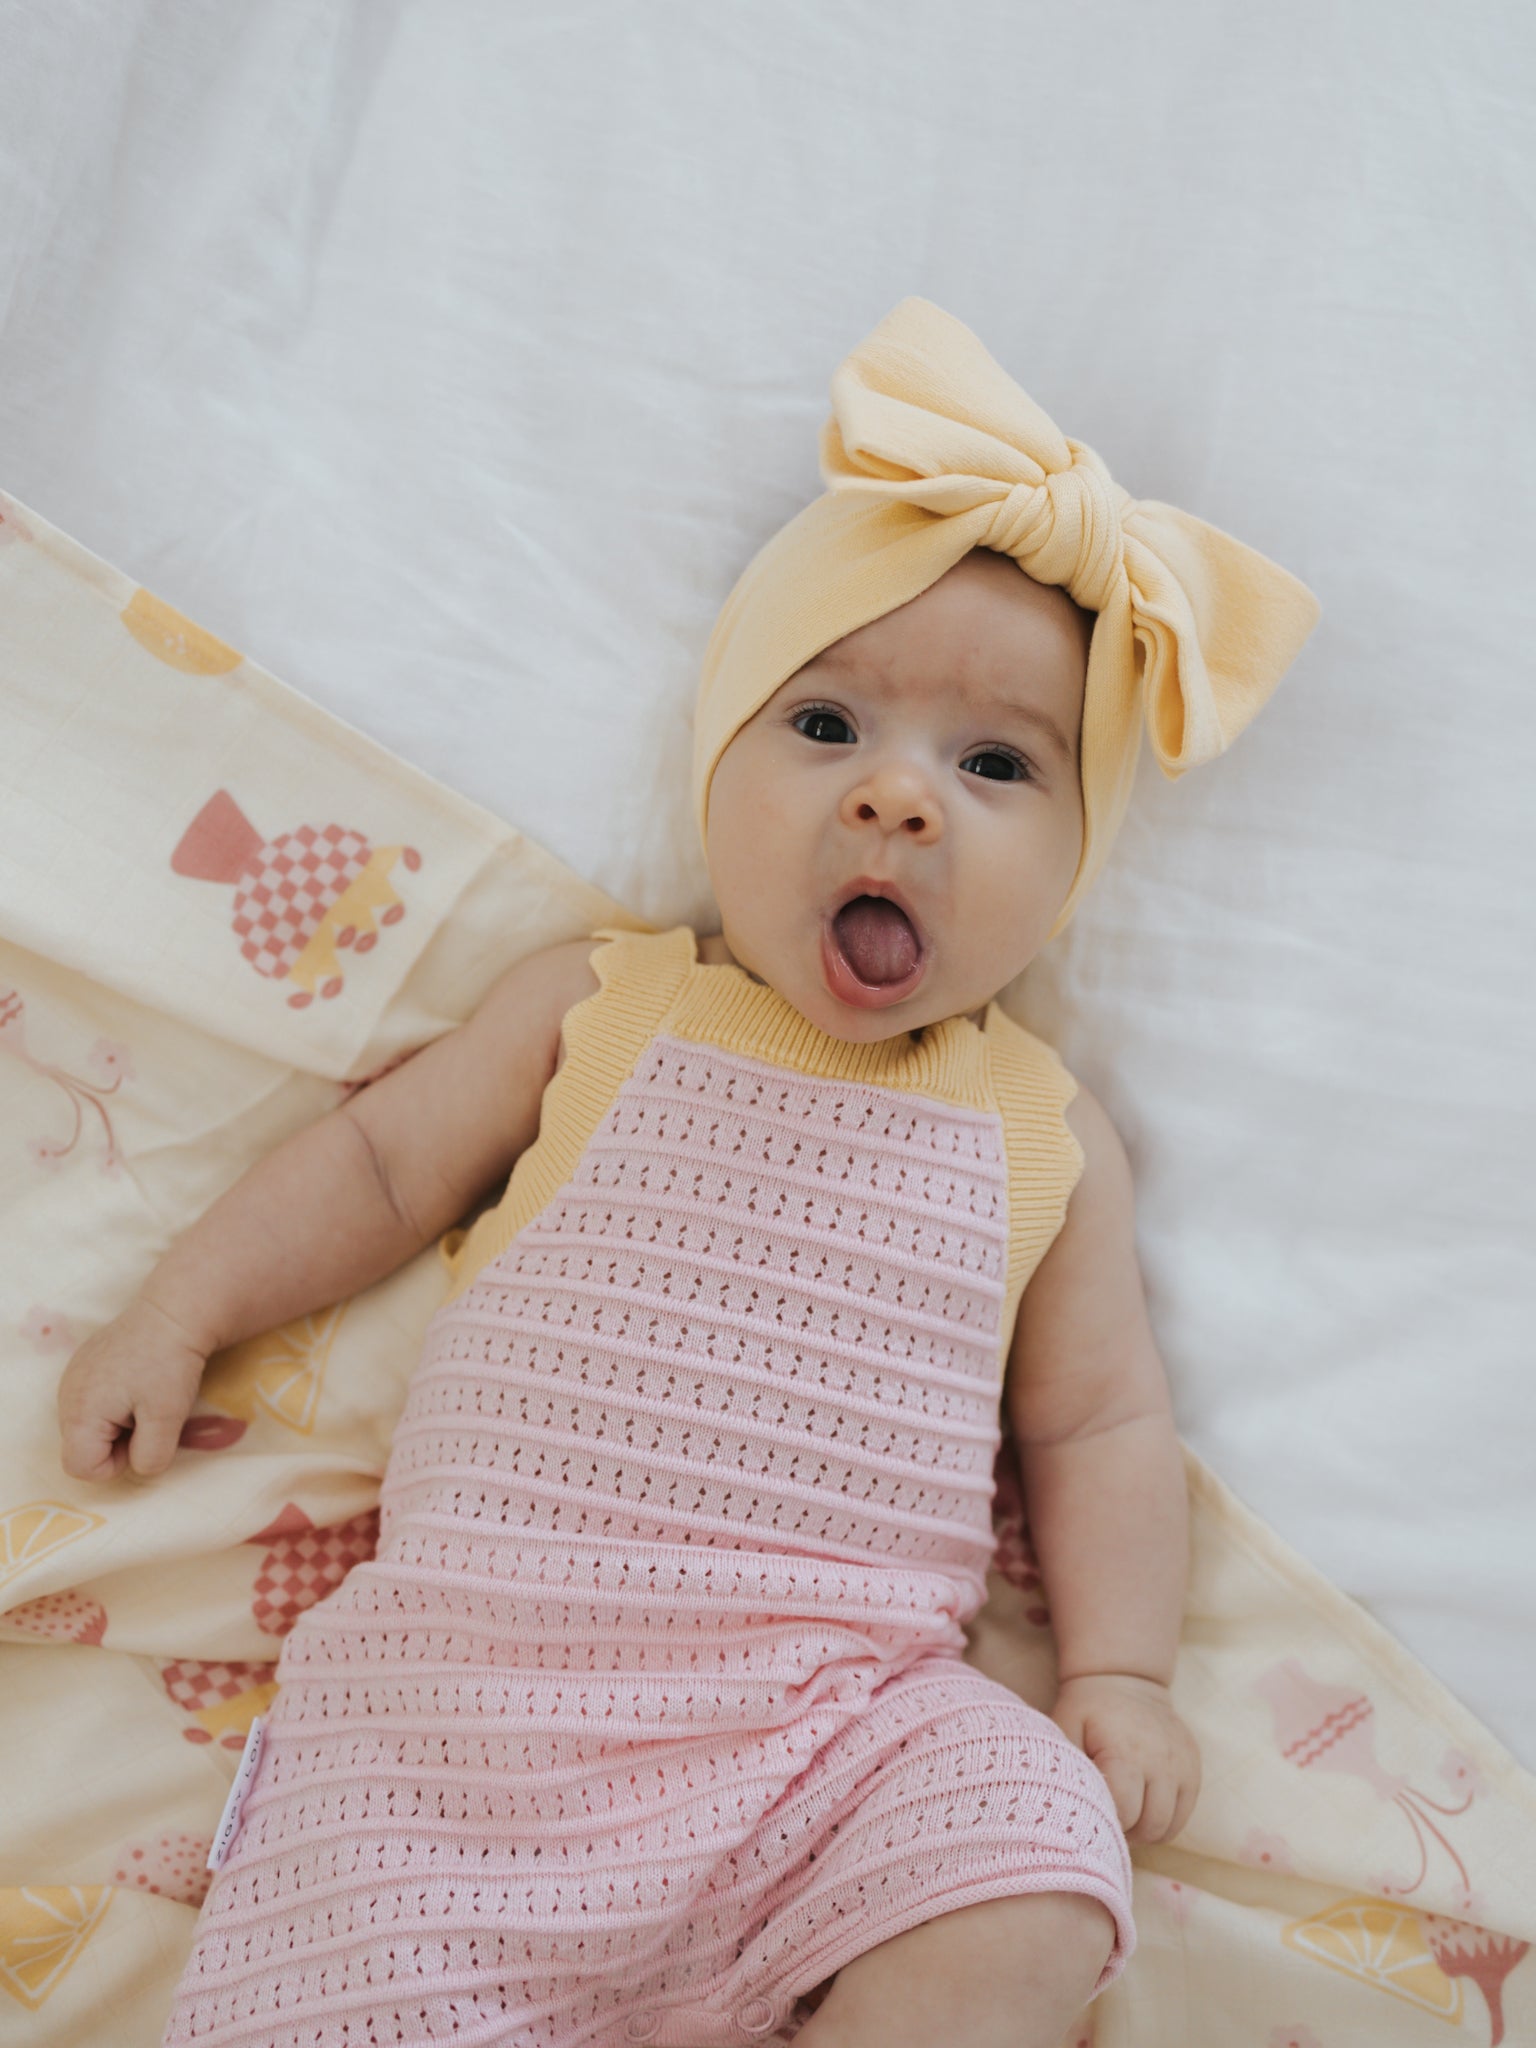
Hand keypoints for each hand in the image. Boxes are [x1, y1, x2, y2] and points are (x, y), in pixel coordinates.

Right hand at [57, 1296, 209, 1481]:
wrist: (173, 1312)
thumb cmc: (170, 1365)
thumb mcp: (167, 1417)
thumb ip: (150, 1456)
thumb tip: (138, 1466)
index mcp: (80, 1411)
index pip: (81, 1468)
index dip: (116, 1463)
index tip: (144, 1434)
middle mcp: (66, 1395)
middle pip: (83, 1447)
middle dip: (117, 1443)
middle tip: (148, 1413)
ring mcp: (73, 1378)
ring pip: (89, 1426)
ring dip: (117, 1423)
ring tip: (143, 1396)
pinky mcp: (85, 1365)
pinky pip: (93, 1403)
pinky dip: (115, 1403)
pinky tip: (137, 1381)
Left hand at [1051, 1672, 1200, 1844]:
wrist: (1125, 1678)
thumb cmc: (1087, 1709)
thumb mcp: (1065, 1729)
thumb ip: (1067, 1769)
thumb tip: (1070, 1809)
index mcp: (1125, 1751)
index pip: (1123, 1812)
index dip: (1105, 1821)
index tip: (1091, 1812)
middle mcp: (1161, 1759)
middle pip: (1149, 1825)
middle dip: (1126, 1833)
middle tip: (1107, 1821)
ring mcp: (1182, 1763)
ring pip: (1169, 1826)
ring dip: (1145, 1831)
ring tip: (1125, 1816)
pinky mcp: (1194, 1766)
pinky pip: (1184, 1814)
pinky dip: (1164, 1822)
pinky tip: (1143, 1808)